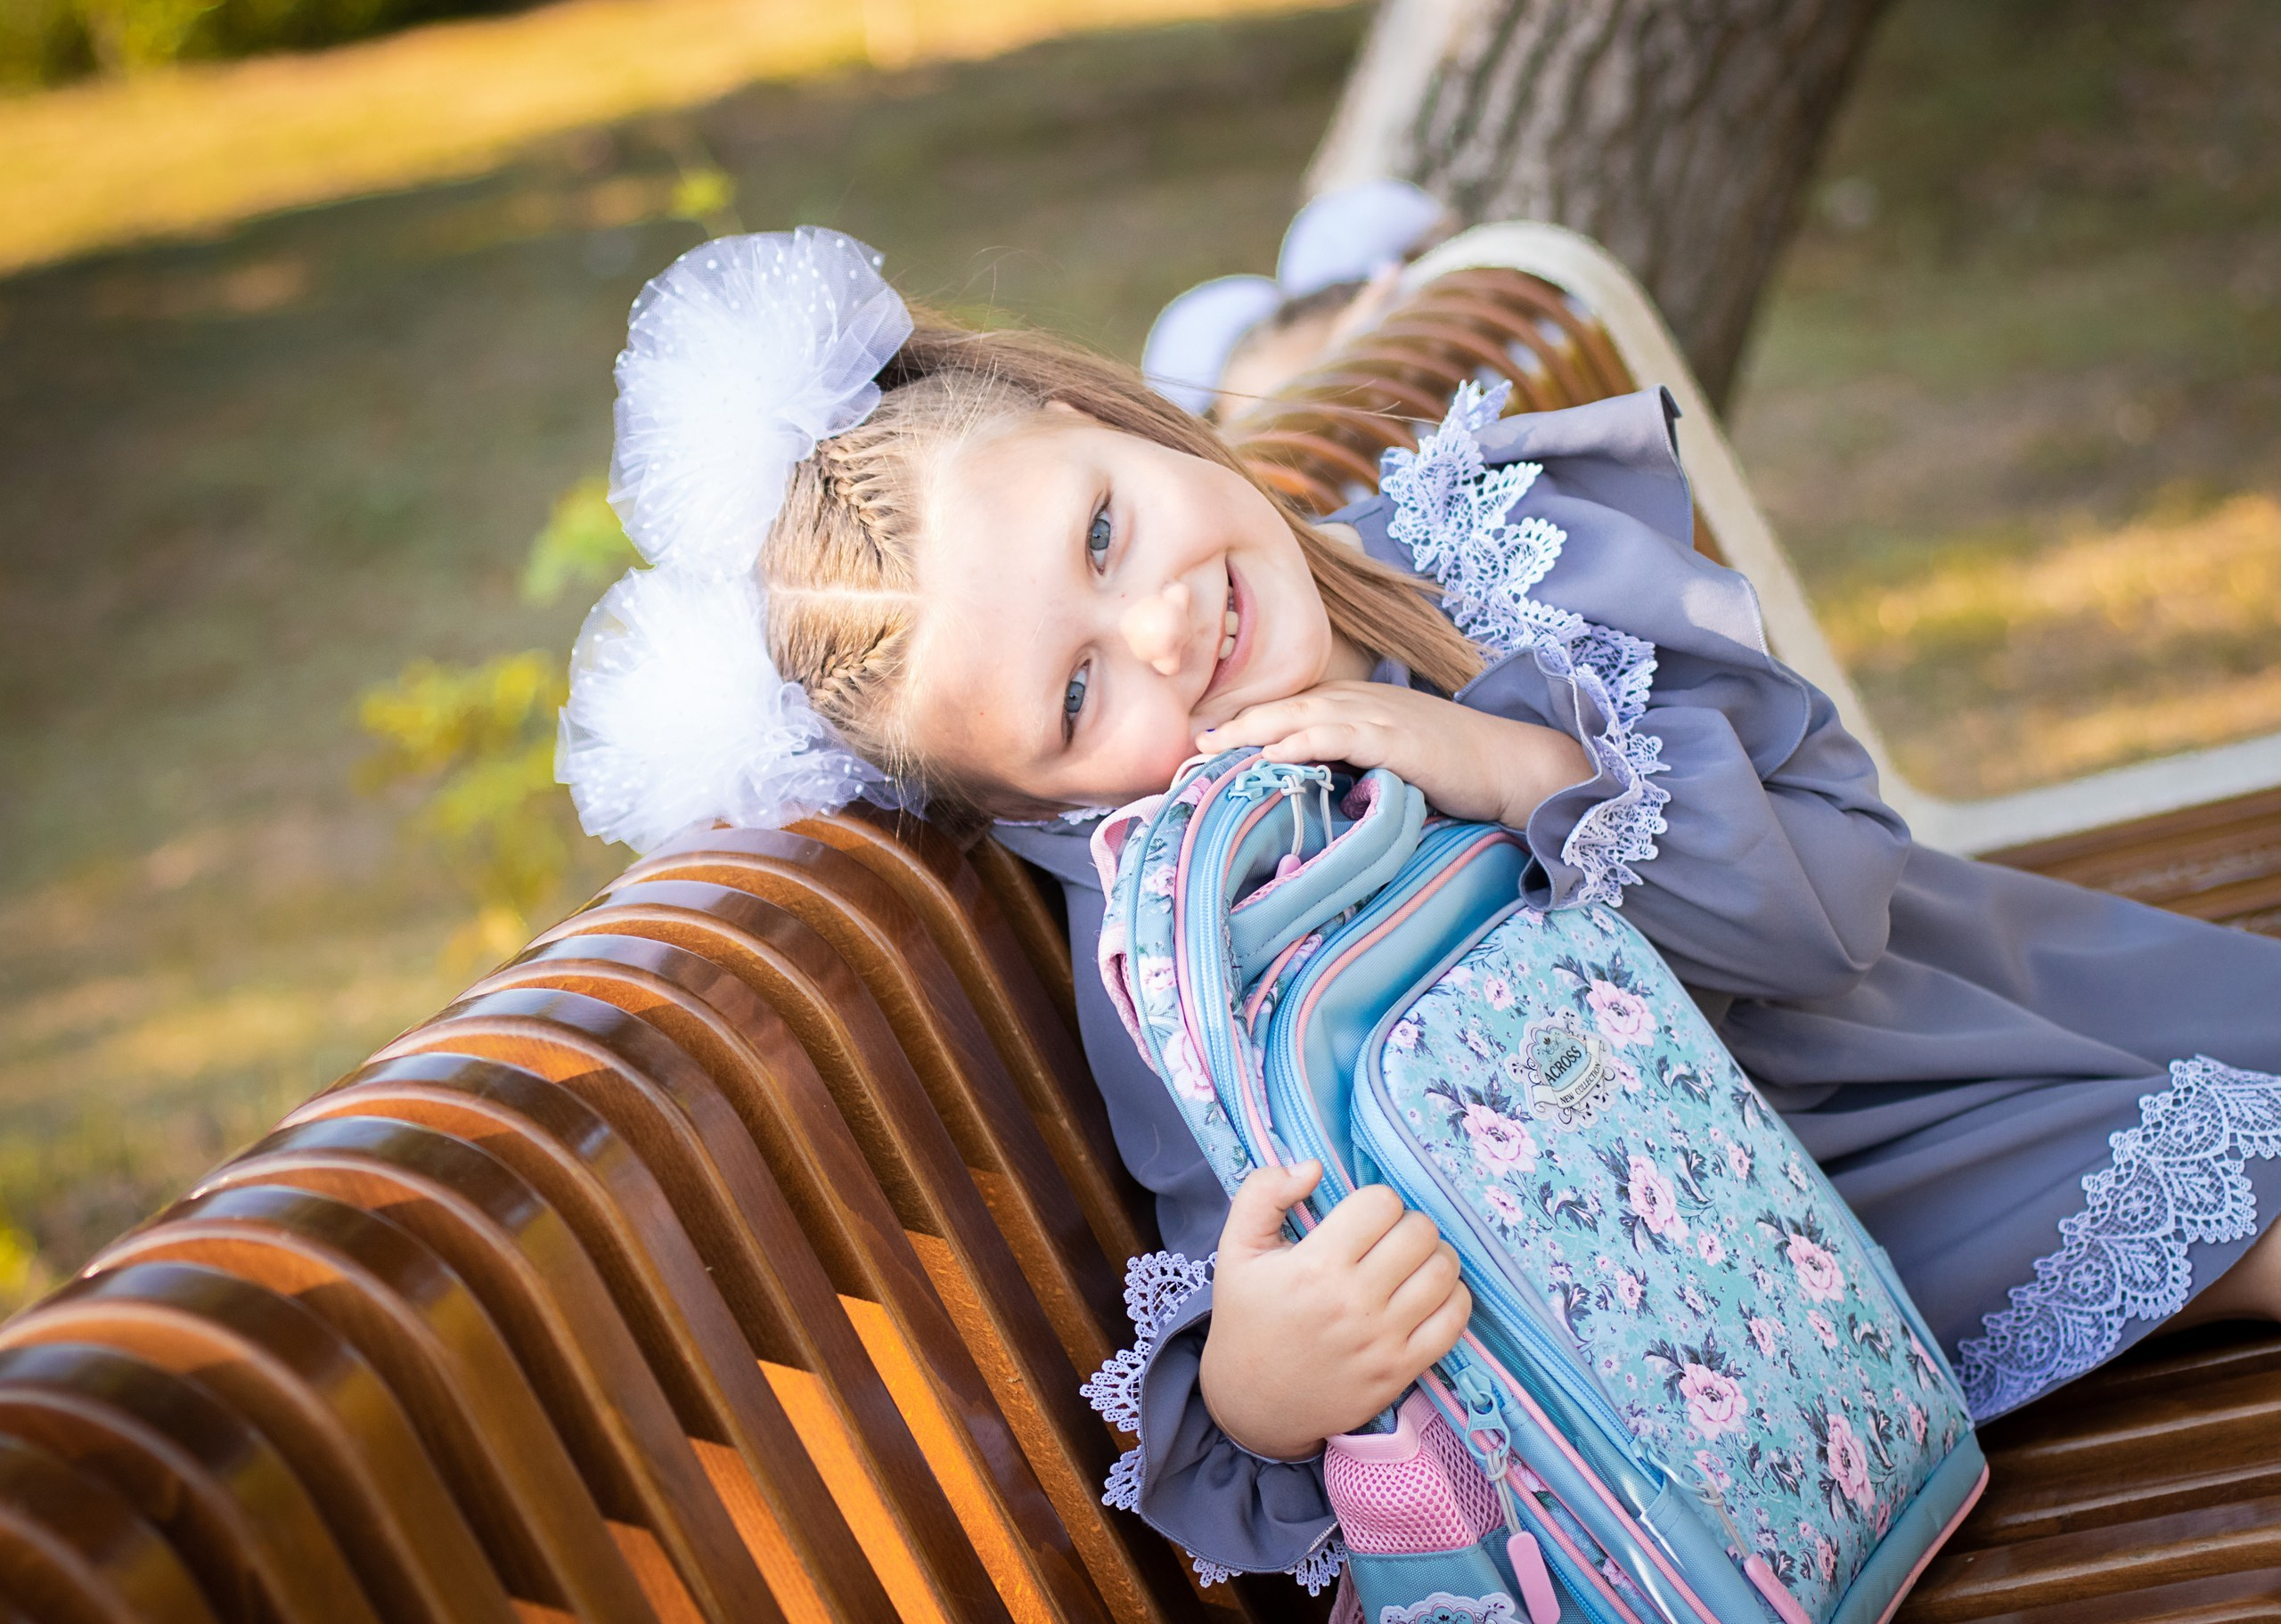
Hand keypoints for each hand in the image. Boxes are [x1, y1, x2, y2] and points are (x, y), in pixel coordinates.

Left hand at [1199, 681, 1588, 827]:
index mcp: (1357, 702)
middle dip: (1235, 723)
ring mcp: (1379, 716)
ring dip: (1254, 729)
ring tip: (1213, 749)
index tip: (1204, 742)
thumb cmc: (1450, 766)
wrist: (1507, 763)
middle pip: (1284, 704)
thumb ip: (1348, 762)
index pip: (1290, 706)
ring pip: (1302, 714)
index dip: (1246, 721)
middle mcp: (1361, 700)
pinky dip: (1303, 740)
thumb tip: (1307, 786)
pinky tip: (1274, 751)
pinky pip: (1340, 735)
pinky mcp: (1396, 739)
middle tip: (1191, 744)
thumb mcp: (1389, 757)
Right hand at [1199, 1162, 1471, 1460]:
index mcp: (1315, 1266)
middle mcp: (1355, 1302)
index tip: (1360, 1220)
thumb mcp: (1235, 1249)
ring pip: (1444, 1270)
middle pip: (1420, 1232)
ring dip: (1433, 1257)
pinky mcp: (1403, 1370)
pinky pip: (1455, 1319)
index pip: (1381, 1203)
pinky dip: (1452, 1297)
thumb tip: (1314, 1167)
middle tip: (1387, 1240)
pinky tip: (1426, 1294)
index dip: (1374, 1202)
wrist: (1253, 1402)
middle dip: (1406, 1225)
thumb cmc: (1247, 1318)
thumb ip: (1263, 1192)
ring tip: (1410, 1263)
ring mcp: (1384, 1340)